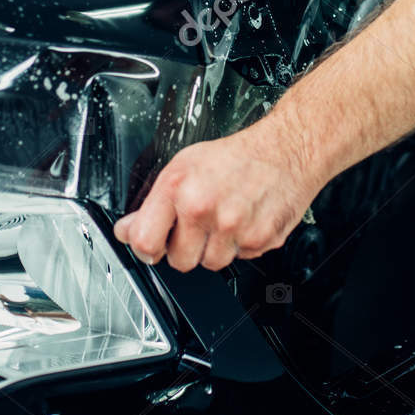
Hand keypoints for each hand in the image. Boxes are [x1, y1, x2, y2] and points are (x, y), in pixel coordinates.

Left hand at [113, 123, 320, 271]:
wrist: (286, 150)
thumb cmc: (236, 156)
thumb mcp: (184, 166)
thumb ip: (153, 204)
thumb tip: (127, 230)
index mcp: (179, 188)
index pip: (146, 242)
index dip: (146, 248)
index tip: (151, 246)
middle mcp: (205, 208)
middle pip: (179, 262)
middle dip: (185, 248)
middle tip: (197, 225)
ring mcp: (234, 227)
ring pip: (211, 264)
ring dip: (214, 249)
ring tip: (224, 219)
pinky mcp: (260, 240)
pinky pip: (240, 258)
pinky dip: (241, 245)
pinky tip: (245, 220)